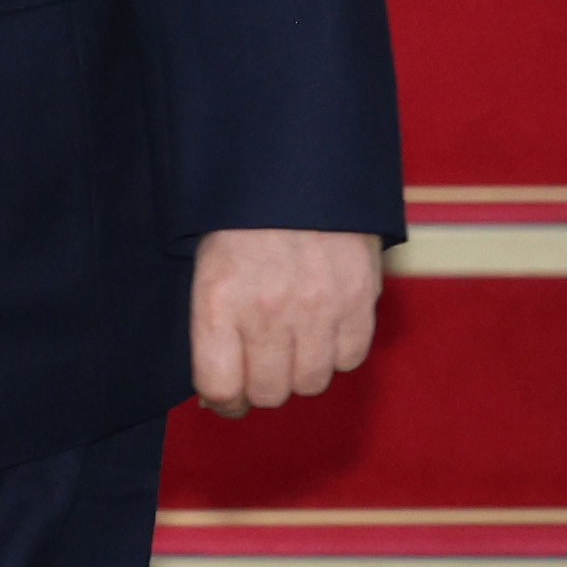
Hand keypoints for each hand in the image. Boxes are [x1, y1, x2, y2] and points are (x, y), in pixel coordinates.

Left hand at [190, 228, 381, 416]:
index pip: (218, 385)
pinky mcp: (359, 298)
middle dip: (261, 387)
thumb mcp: (207, 265)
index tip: (225, 396)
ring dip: (301, 371)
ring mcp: (317, 305)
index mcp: (217, 298)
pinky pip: (350, 358)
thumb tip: (219, 396)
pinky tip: (325, 326)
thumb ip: (211, 328)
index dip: (222, 400)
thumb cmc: (242, 220)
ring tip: (294, 343)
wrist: (297, 165)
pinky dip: (338, 352)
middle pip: (269, 393)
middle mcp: (267, 308)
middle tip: (261, 366)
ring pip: (312, 382)